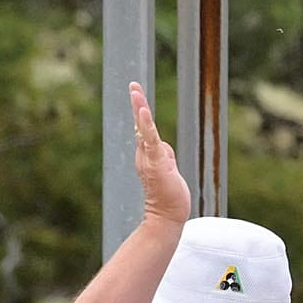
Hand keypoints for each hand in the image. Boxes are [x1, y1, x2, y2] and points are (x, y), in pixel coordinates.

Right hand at [130, 83, 189, 226]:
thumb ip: (166, 157)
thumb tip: (164, 147)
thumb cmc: (169, 199)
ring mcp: (149, 158)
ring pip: (144, 129)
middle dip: (137, 103)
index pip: (145, 130)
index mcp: (148, 156)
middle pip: (141, 125)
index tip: (137, 95)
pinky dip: (147, 125)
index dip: (142, 113)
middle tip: (133, 84)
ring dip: (140, 108)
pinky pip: (151, 140)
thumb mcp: (170, 173)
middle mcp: (144, 155)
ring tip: (135, 89)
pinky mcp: (156, 162)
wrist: (166, 217)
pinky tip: (143, 111)